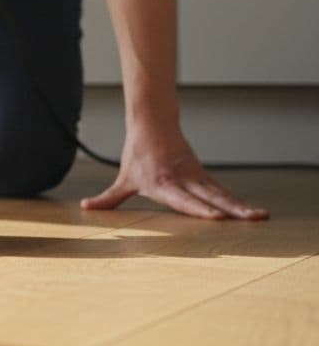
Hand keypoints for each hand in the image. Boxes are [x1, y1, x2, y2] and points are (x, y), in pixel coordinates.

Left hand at [81, 130, 268, 219]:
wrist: (152, 125)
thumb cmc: (137, 155)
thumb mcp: (123, 179)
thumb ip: (108, 199)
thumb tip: (86, 208)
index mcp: (162, 184)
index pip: (182, 199)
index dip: (198, 208)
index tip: (215, 217)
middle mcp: (183, 181)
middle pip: (209, 197)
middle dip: (229, 210)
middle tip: (249, 220)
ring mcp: (196, 178)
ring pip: (221, 194)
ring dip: (240, 206)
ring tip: (259, 217)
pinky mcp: (203, 176)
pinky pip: (222, 191)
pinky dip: (237, 202)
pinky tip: (253, 213)